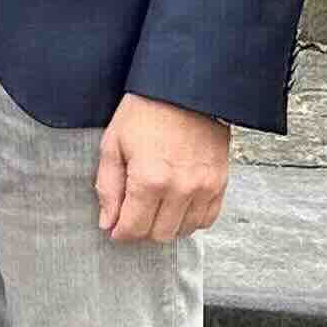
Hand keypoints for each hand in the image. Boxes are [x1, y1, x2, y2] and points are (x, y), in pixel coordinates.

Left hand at [96, 93, 231, 242]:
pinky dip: (190, 219)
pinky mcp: (220, 183)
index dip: (119, 233)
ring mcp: (204, 187)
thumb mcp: (113, 144)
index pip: (133, 228)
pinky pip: (207, 219)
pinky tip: (176, 205)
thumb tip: (107, 222)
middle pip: (159, 234)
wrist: (185, 91)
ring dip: (166, 225)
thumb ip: (108, 187)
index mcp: (149, 179)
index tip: (114, 228)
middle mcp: (180, 188)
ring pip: (183, 230)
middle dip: (141, 230)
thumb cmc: (146, 112)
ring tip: (154, 207)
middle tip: (132, 214)